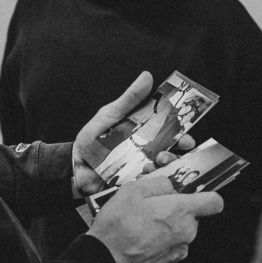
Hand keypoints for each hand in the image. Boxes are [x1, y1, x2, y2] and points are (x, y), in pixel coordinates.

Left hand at [73, 72, 195, 197]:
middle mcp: (145, 155)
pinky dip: (148, 179)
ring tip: (160, 160)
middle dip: (178, 154)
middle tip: (178, 150)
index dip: (182, 138)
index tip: (187, 138)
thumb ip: (130, 99)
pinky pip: (144, 185)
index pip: (170, 137)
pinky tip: (145, 172)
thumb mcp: (111, 113)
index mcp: (144, 137)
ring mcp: (138, 171)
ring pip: (160, 171)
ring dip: (165, 166)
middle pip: (170, 156)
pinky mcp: (130, 185)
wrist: (74, 162)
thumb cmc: (92, 137)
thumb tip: (147, 77)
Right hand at [86, 175, 223, 262]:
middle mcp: (186, 232)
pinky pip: (171, 243)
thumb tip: (170, 187)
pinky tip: (140, 236)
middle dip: (174, 207)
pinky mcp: (169, 262)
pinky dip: (159, 238)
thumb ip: (159, 183)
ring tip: (140, 222)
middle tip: (150, 205)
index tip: (192, 194)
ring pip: (180, 228)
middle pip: (191, 214)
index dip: (205, 195)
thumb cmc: (118, 227)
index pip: (214, 202)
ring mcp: (179, 249)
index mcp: (181, 211)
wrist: (106, 261)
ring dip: (166, 223)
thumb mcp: (133, 190)